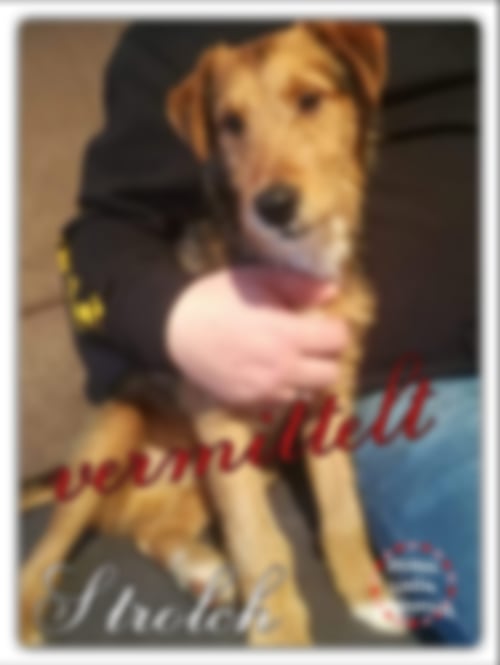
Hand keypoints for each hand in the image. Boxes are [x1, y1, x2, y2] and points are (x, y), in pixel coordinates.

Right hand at [165, 267, 348, 406]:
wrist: (174, 328)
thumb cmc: (217, 297)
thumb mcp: (259, 279)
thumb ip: (300, 285)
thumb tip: (333, 292)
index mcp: (288, 336)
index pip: (338, 341)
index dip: (334, 328)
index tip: (322, 322)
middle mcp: (282, 370)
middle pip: (330, 374)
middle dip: (326, 356)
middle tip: (310, 342)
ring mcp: (264, 392)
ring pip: (308, 393)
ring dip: (306, 377)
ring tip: (289, 359)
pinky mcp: (247, 405)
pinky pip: (281, 404)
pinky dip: (283, 390)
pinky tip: (269, 372)